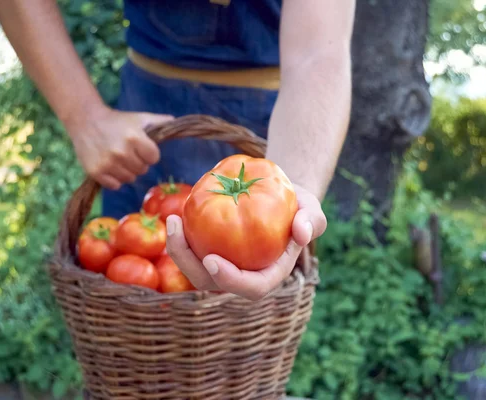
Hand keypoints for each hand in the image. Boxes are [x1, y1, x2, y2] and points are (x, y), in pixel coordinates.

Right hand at [64, 105, 173, 189]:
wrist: (85, 120)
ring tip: (118, 157)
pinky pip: (115, 185)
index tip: (141, 146)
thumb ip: (159, 121)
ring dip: (127, 171)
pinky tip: (109, 165)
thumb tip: (176, 122)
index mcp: (134, 138)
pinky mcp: (95, 172)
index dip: (149, 153)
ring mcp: (107, 163)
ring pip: (129, 179)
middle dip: (138, 162)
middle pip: (142, 170)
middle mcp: (121, 152)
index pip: (154, 158)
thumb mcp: (139, 118)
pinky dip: (114, 179)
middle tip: (128, 151)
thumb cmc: (117, 120)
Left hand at [165, 184, 326, 300]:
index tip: (210, 259)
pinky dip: (181, 237)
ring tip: (172, 220)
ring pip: (195, 270)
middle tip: (176, 232)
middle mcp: (244, 275)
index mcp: (270, 274)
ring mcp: (225, 266)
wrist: (281, 199)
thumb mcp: (311, 208)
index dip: (230, 280)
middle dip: (189, 264)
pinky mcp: (211, 251)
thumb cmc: (297, 206)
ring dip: (178, 250)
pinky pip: (192, 251)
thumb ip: (313, 220)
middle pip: (212, 283)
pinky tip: (174, 215)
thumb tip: (302, 233)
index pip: (252, 288)